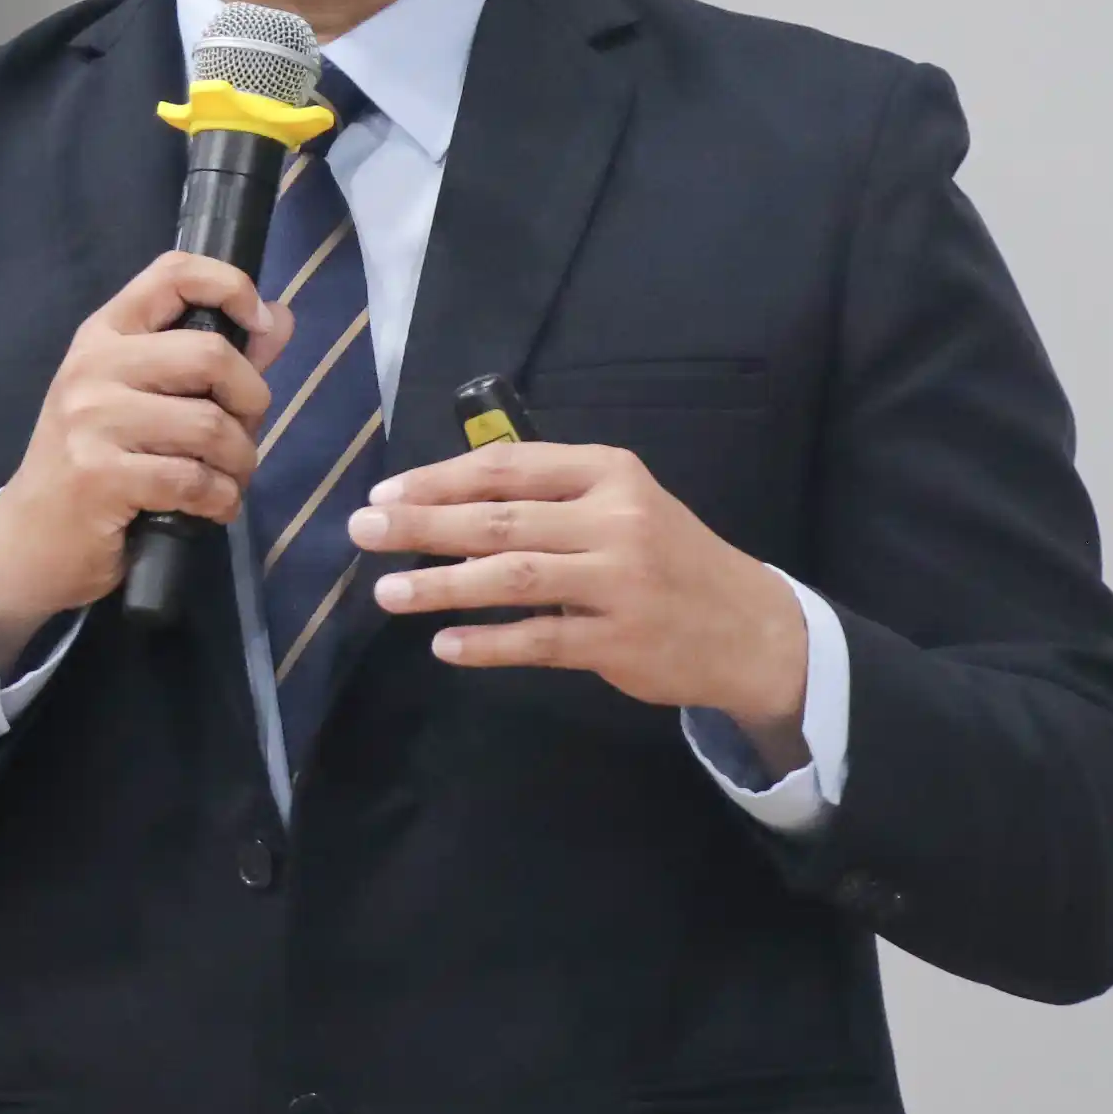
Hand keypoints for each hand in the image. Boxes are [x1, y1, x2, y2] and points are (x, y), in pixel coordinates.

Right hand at [0, 252, 293, 666]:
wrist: (31, 539)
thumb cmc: (95, 461)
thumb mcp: (142, 398)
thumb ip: (213, 359)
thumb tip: (279, 318)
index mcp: (105, 333)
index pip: (173, 274)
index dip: (231, 286)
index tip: (259, 326)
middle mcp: (94, 366)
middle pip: (210, 354)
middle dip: (251, 401)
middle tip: (243, 434)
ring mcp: (92, 420)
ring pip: (210, 424)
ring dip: (240, 461)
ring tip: (228, 479)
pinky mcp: (100, 477)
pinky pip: (193, 480)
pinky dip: (221, 499)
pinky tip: (212, 507)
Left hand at [354, 443, 811, 769]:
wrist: (749, 626)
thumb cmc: (667, 557)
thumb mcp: (623, 503)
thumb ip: (551, 495)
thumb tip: (446, 499)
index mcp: (608, 473)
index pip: (507, 466)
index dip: (439, 479)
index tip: (386, 493)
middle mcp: (615, 519)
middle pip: (501, 518)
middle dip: (424, 525)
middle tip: (363, 531)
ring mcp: (619, 581)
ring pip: (513, 578)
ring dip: (442, 585)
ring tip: (387, 593)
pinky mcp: (620, 641)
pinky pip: (540, 640)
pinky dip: (488, 644)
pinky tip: (444, 647)